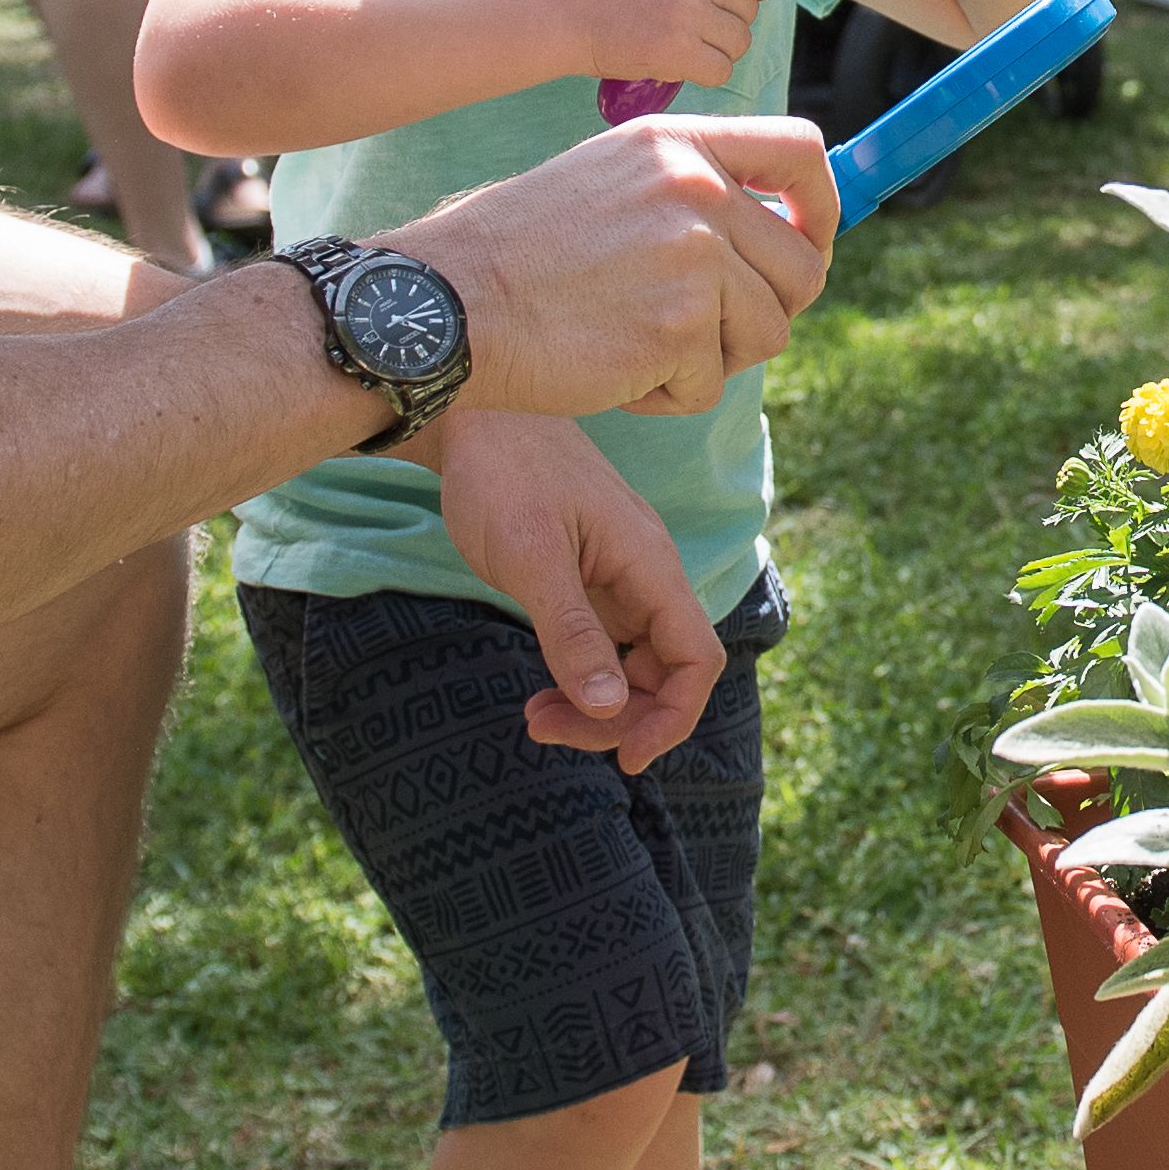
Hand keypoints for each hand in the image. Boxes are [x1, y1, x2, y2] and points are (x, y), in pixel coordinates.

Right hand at [390, 116, 834, 420]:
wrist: (445, 305)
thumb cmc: (515, 254)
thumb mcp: (609, 181)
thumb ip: (689, 192)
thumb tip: (781, 233)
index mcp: (676, 143)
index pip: (801, 151)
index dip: (822, 208)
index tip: (806, 244)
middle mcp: (695, 188)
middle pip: (802, 266)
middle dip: (766, 311)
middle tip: (705, 333)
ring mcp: (693, 255)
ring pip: (767, 331)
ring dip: (712, 358)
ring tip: (637, 346)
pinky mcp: (681, 324)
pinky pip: (712, 382)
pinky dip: (669, 394)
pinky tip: (613, 371)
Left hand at [420, 409, 730, 769]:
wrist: (473, 412)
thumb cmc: (502, 472)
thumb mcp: (531, 558)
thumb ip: (572, 633)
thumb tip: (610, 708)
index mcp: (650, 564)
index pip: (695, 657)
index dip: (672, 716)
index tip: (624, 758)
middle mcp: (646, 573)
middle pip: (664, 671)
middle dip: (617, 717)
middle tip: (544, 729)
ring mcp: (618, 576)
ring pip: (633, 663)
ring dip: (596, 703)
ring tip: (534, 716)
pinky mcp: (588, 578)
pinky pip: (605, 644)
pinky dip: (579, 676)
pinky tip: (541, 688)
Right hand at [553, 0, 783, 90]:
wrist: (563, 10)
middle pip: (749, 12)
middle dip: (724, 22)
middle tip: (683, 22)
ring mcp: (687, 11)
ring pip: (738, 43)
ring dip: (714, 50)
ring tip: (676, 40)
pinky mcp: (676, 50)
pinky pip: (720, 70)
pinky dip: (701, 72)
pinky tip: (673, 59)